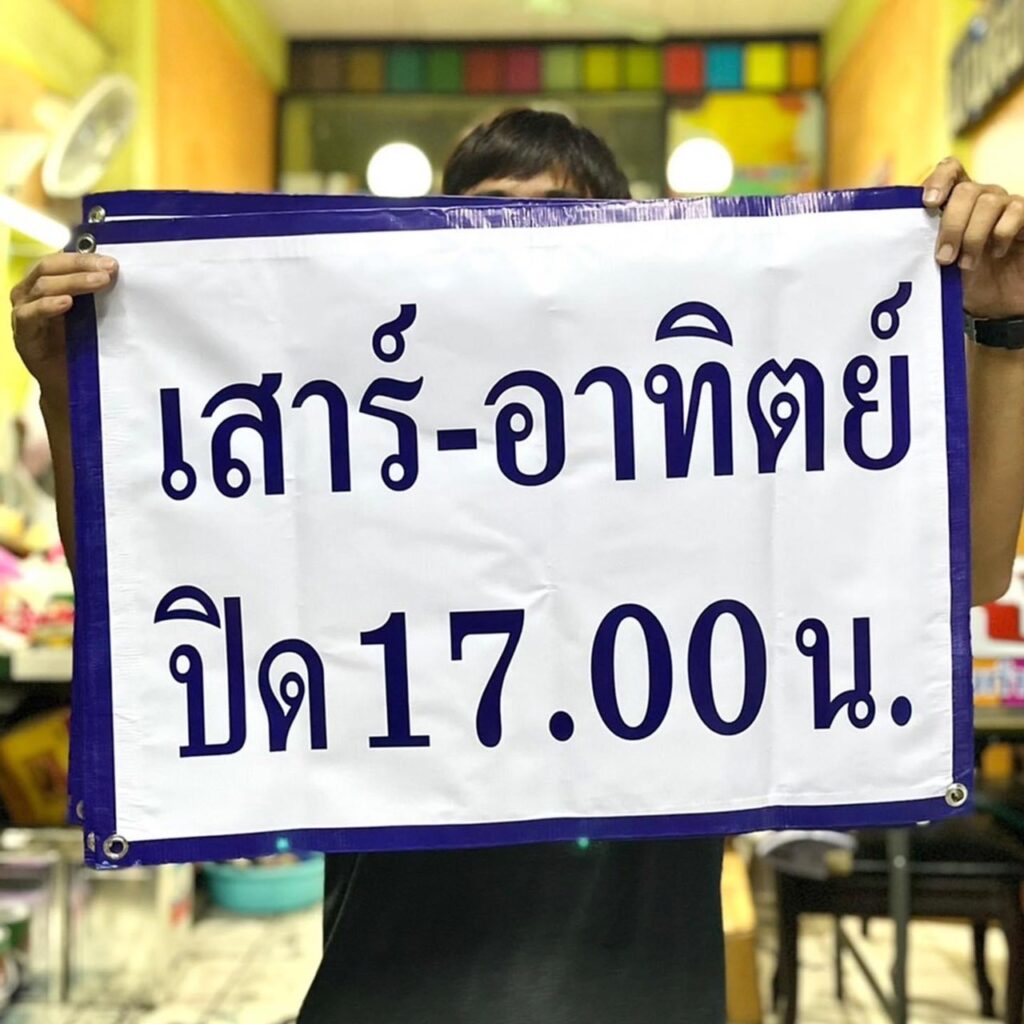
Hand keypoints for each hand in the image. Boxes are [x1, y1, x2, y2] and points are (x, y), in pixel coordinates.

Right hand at [10, 252, 117, 411]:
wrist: (70, 386)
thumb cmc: (83, 347)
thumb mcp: (93, 317)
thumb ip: (98, 296)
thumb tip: (121, 275)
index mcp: (46, 285)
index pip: (61, 260)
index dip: (85, 258)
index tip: (113, 263)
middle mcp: (30, 294)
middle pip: (49, 268)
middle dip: (81, 266)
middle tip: (110, 270)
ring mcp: (24, 313)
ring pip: (42, 287)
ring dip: (73, 282)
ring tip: (99, 282)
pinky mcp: (23, 335)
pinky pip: (29, 314)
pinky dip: (47, 306)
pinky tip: (66, 303)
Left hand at [923, 157, 1023, 318]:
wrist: (997, 303)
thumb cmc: (964, 281)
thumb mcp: (937, 266)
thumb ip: (921, 248)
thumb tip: (895, 244)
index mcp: (956, 202)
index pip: (950, 170)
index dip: (939, 180)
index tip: (928, 203)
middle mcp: (983, 197)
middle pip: (965, 190)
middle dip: (951, 224)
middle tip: (944, 257)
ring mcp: (1006, 205)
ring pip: (989, 202)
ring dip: (973, 235)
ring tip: (966, 264)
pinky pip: (1016, 212)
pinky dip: (1002, 234)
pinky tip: (996, 253)